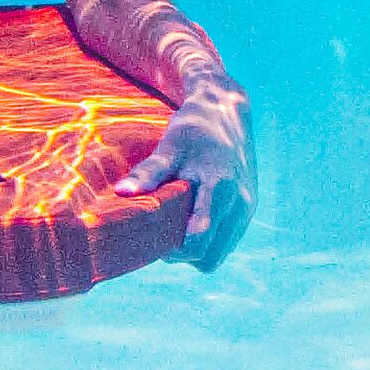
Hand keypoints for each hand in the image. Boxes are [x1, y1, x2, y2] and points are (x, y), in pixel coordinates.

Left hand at [120, 80, 252, 269]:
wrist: (227, 112)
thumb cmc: (194, 128)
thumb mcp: (170, 147)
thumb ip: (149, 172)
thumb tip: (121, 193)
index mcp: (222, 189)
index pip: (198, 239)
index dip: (173, 248)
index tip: (154, 236)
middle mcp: (240, 204)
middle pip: (209, 257)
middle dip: (183, 253)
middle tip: (161, 234)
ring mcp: (247, 209)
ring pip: (218, 254)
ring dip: (196, 250)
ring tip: (175, 225)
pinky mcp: (248, 210)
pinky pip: (225, 243)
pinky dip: (207, 240)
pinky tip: (190, 219)